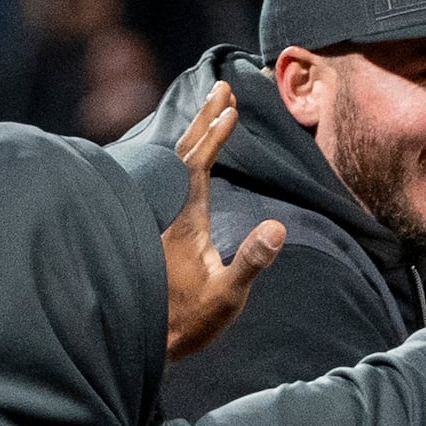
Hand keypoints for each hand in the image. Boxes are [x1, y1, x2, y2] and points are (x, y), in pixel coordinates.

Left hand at [162, 81, 284, 360]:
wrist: (147, 338)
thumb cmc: (189, 320)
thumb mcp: (226, 295)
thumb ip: (250, 261)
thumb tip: (277, 227)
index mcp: (186, 219)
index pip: (198, 165)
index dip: (214, 135)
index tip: (230, 107)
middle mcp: (170, 211)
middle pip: (184, 153)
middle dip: (205, 120)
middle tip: (221, 87)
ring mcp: (165, 218)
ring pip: (175, 164)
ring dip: (195, 134)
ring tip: (212, 111)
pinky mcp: (163, 228)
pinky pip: (171, 178)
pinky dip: (186, 156)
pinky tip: (190, 156)